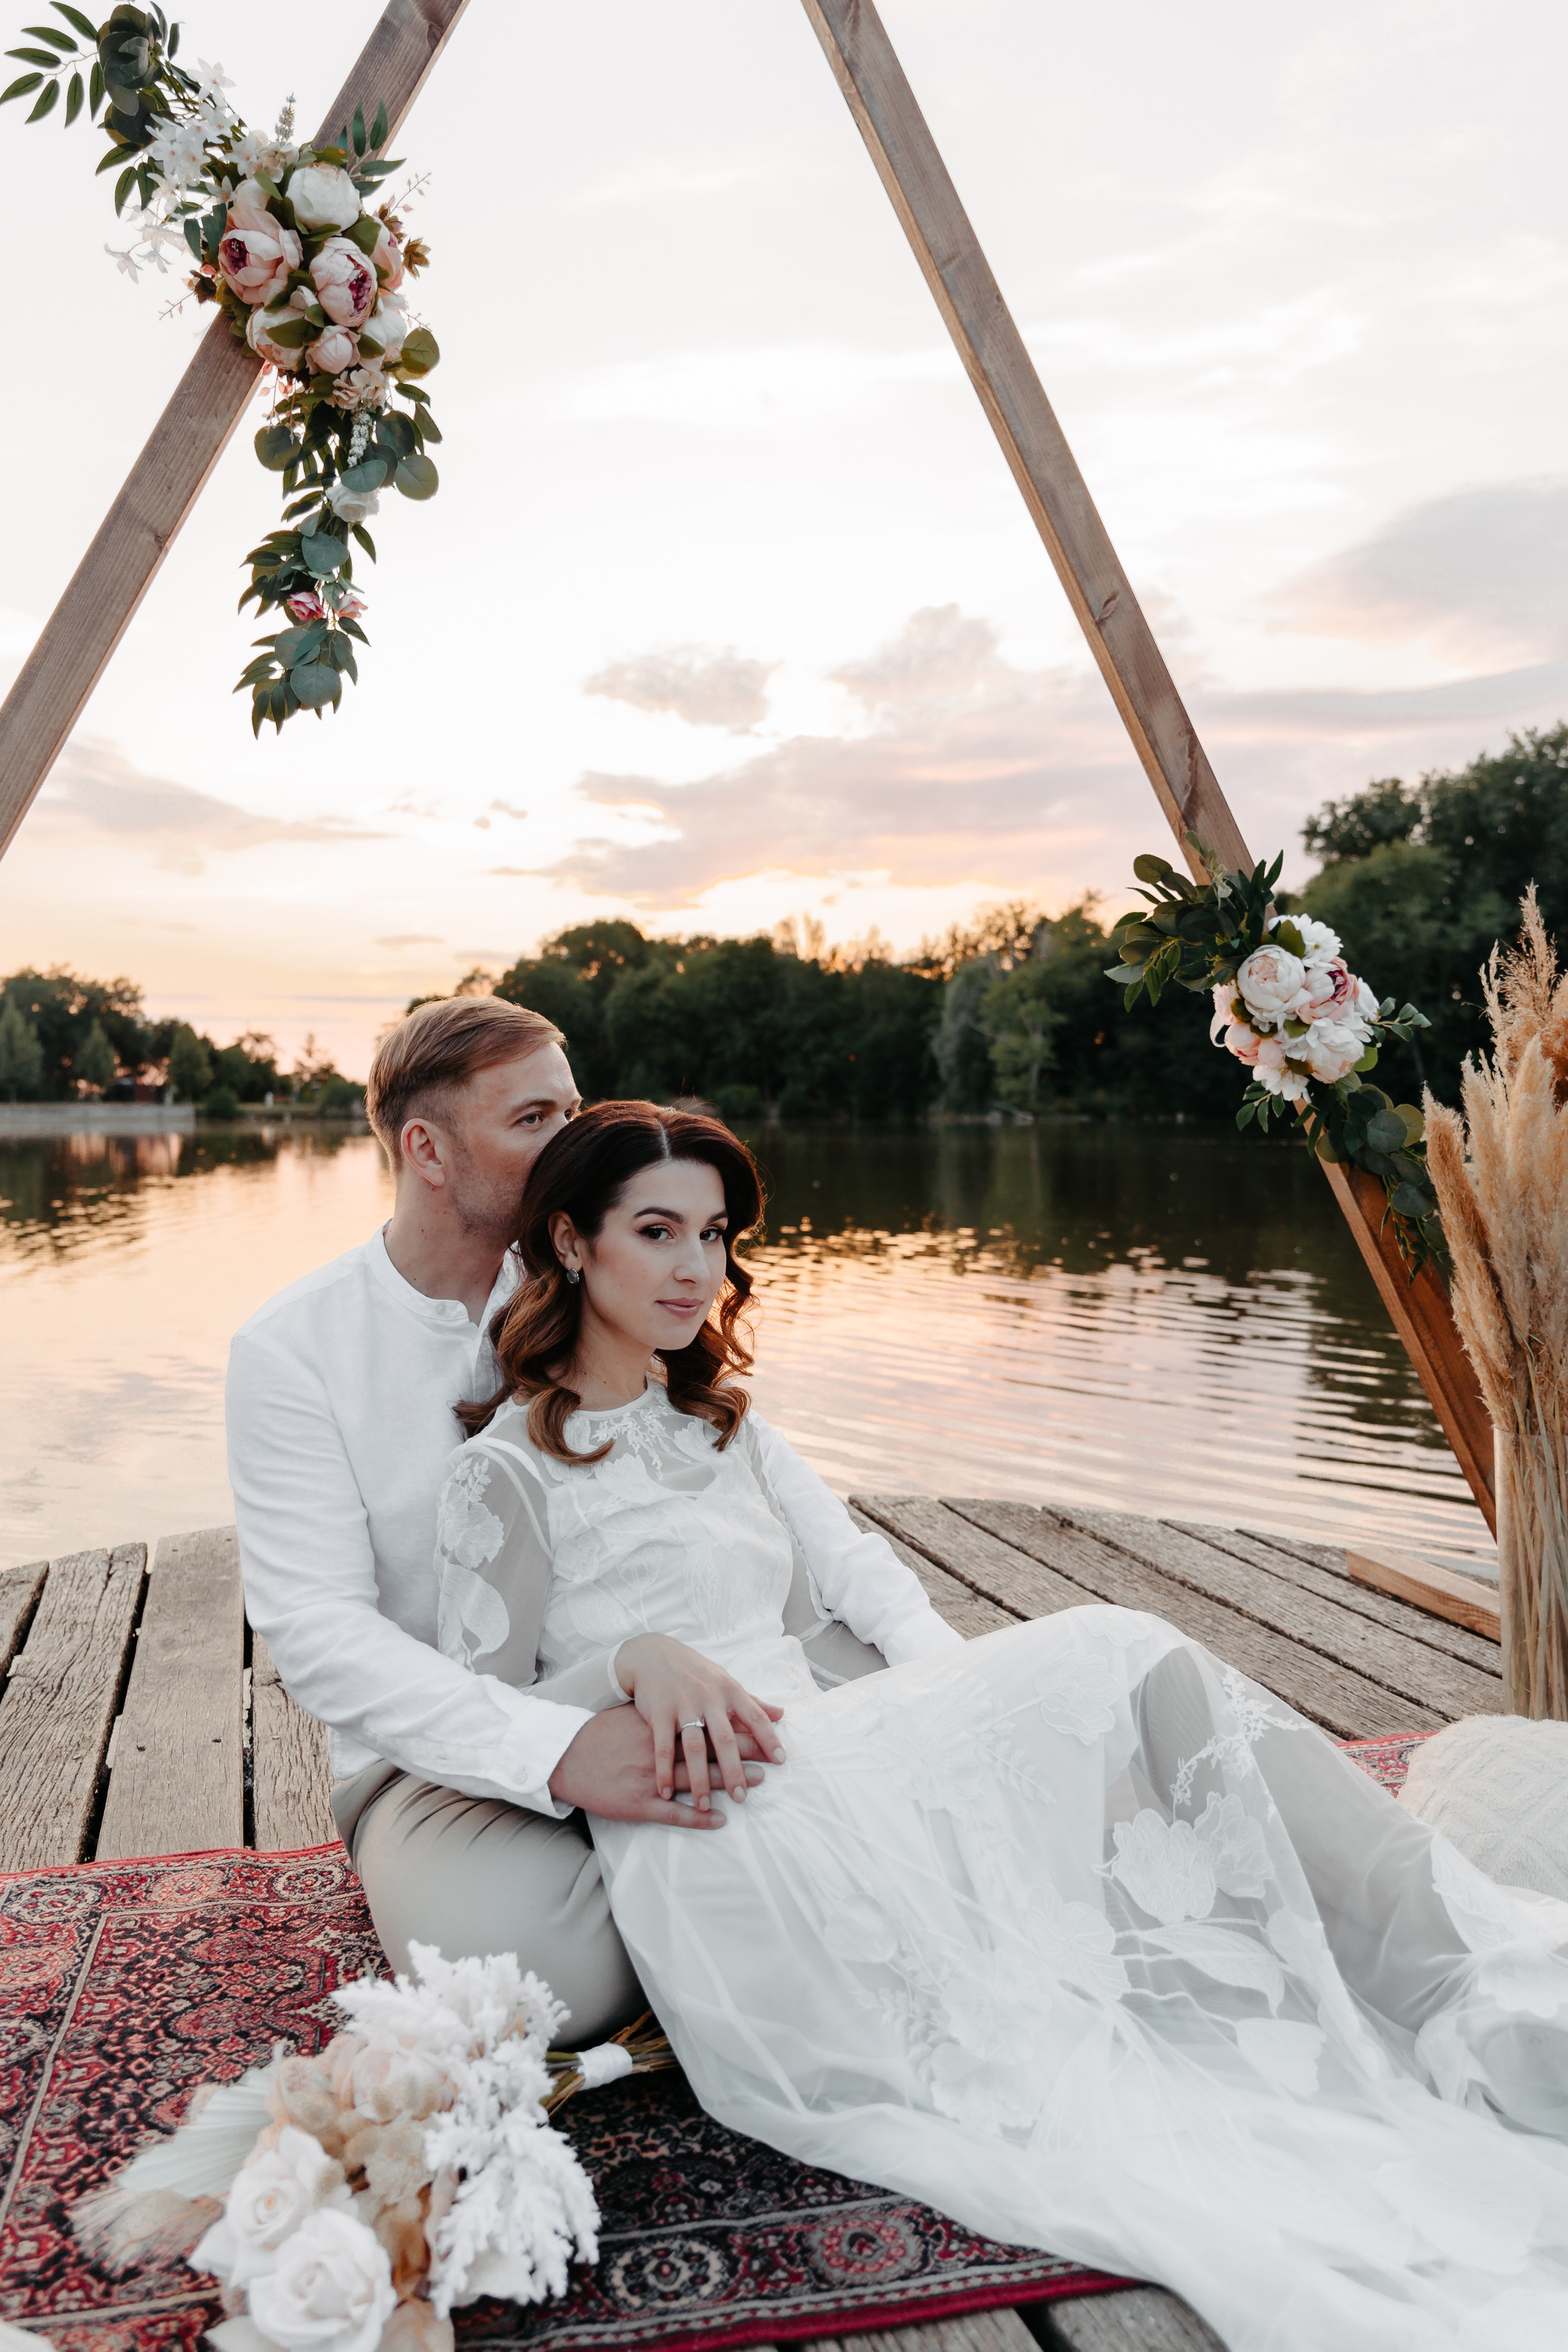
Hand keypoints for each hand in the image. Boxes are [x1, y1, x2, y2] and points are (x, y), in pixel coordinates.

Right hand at [548, 1704, 768, 1829]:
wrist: (568, 1753)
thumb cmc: (607, 1731)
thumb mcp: (640, 1712)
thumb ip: (672, 1710)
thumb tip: (698, 1704)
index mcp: (664, 1722)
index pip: (710, 1724)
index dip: (740, 1731)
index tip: (768, 1737)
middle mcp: (660, 1746)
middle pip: (709, 1749)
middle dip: (742, 1756)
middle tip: (771, 1762)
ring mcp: (651, 1774)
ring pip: (695, 1778)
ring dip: (725, 1782)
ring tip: (751, 1788)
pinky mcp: (640, 1800)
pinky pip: (673, 1810)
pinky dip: (698, 1816)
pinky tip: (719, 1819)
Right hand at [613, 1634, 785, 1812]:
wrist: (652, 1655)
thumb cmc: (695, 1673)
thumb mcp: (725, 1683)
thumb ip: (752, 1702)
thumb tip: (781, 1714)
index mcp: (728, 1690)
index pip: (755, 1716)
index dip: (768, 1738)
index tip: (780, 1760)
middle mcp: (708, 1697)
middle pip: (725, 1738)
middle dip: (733, 1769)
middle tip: (742, 1797)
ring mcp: (682, 1705)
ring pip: (694, 1747)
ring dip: (699, 1778)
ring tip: (704, 1804)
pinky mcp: (658, 1712)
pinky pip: (662, 1747)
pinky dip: (664, 1771)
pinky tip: (666, 1792)